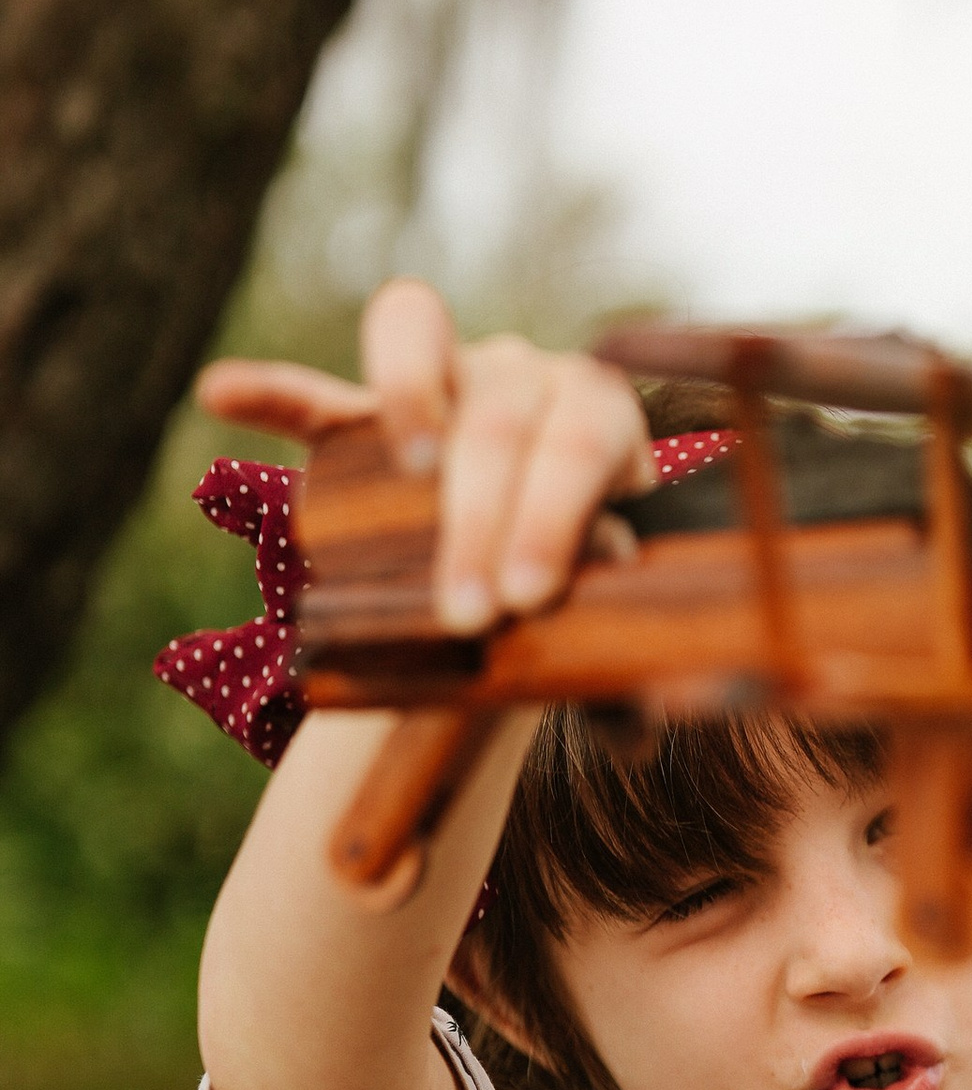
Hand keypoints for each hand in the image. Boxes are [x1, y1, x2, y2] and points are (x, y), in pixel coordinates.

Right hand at [198, 279, 656, 635]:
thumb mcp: (603, 622)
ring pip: (421, 353)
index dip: (554, 514)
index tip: (528, 597)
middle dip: (482, 518)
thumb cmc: (576, 591)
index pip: (582, 440)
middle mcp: (527, 378)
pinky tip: (222, 394)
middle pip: (503, 417)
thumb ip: (620, 668)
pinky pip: (315, 394)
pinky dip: (271, 392)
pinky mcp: (365, 411)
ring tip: (407, 468)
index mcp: (598, 418)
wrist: (524, 568)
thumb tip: (632, 736)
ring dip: (410, 399)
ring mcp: (446, 380)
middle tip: (469, 615)